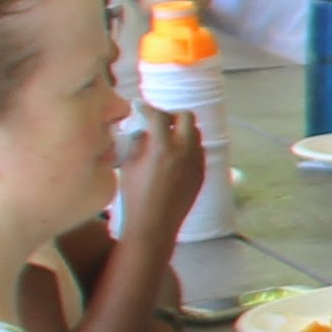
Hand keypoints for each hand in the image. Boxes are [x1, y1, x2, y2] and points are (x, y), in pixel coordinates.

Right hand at [121, 106, 206, 242]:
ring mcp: (197, 161)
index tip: (140, 108)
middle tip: (159, 121)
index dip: (148, 109)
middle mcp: (184, 151)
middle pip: (187, 117)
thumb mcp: (129, 164)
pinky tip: (173, 156)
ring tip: (166, 139)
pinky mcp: (202, 172)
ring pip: (195, 133)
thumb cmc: (135, 195)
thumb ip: (139, 141)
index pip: (159, 116)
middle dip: (172, 115)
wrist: (154, 223)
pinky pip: (198, 150)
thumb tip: (145, 127)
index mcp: (163, 148)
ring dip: (181, 131)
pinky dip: (187, 146)